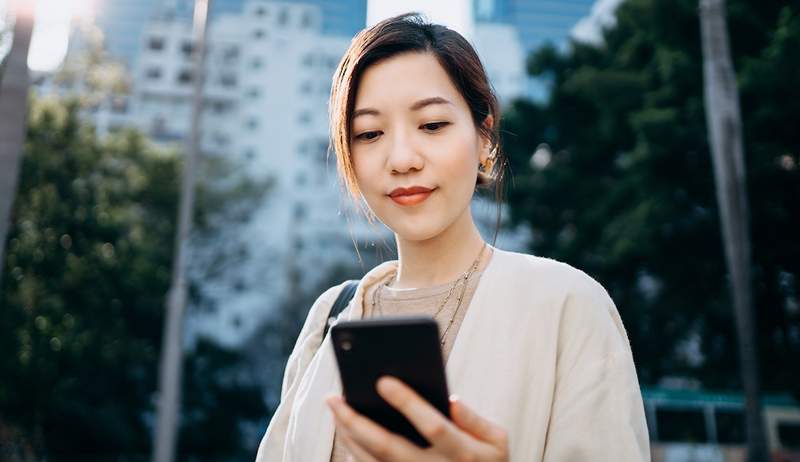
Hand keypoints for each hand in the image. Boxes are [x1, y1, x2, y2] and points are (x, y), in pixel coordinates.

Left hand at [325, 376, 508, 461]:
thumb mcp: (497, 442)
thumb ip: (475, 420)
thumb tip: (450, 399)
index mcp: (463, 452)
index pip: (432, 426)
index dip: (408, 403)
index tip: (383, 380)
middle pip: (388, 447)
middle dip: (356, 421)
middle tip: (334, 396)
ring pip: (372, 461)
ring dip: (348, 435)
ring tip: (334, 408)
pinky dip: (355, 453)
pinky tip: (345, 432)